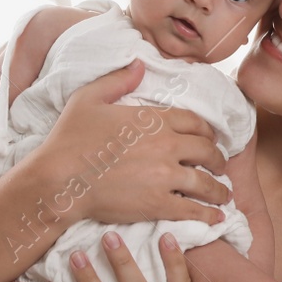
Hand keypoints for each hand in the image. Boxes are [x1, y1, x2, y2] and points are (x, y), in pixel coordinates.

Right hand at [25, 61, 233, 228]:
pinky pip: (193, 208)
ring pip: (206, 182)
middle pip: (207, 151)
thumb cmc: (69, 138)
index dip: (206, 132)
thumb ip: (118, 80)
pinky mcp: (159, 203)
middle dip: (217, 159)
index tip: (209, 140)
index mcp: (154, 120)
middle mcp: (166, 146)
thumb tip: (140, 65)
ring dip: (219, 189)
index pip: (195, 123)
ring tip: (223, 194)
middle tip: (219, 166)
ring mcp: (165, 176)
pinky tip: (217, 217)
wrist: (58, 179)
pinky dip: (209, 213)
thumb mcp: (89, 99)